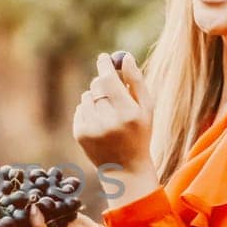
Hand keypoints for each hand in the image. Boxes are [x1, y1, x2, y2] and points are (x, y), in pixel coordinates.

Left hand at [74, 52, 156, 174]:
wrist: (125, 168)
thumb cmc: (139, 133)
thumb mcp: (146, 109)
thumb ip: (137, 81)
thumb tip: (125, 57)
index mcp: (129, 114)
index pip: (109, 80)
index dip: (105, 65)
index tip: (104, 57)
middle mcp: (109, 121)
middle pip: (97, 86)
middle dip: (102, 83)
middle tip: (110, 89)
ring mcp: (92, 129)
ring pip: (87, 96)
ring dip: (95, 98)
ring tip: (107, 114)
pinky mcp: (80, 134)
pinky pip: (80, 109)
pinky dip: (88, 111)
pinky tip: (99, 125)